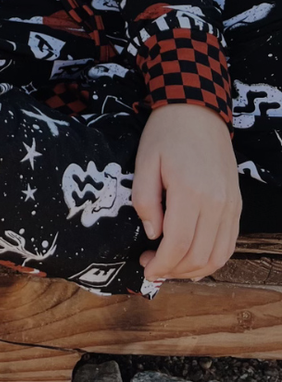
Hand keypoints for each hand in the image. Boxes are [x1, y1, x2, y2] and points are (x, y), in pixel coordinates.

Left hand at [133, 102, 240, 280]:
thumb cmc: (166, 134)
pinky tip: (193, 261)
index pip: (178, 244)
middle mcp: (217, 203)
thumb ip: (145, 200)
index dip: (161, 264)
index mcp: (191, 192)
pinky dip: (212, 259)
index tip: (145, 269)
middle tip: (151, 267)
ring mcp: (231, 205)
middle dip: (173, 270)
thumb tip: (153, 234)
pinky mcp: (236, 204)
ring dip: (193, 269)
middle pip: (198, 255)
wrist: (198, 111)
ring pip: (217, 255)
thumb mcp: (145, 162)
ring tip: (169, 267)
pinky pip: (229, 243)